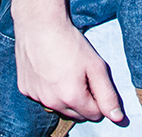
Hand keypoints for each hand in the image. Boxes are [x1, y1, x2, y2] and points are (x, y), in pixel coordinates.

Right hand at [12, 0, 124, 122]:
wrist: (40, 23)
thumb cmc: (70, 42)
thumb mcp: (96, 65)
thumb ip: (108, 94)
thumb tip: (117, 118)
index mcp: (72, 98)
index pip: (94, 115)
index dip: (98, 100)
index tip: (93, 81)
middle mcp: (51, 102)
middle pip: (75, 114)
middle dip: (82, 101)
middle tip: (80, 76)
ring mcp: (35, 96)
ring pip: (57, 107)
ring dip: (63, 97)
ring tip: (64, 72)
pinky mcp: (24, 88)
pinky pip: (41, 97)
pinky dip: (47, 89)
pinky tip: (48, 71)